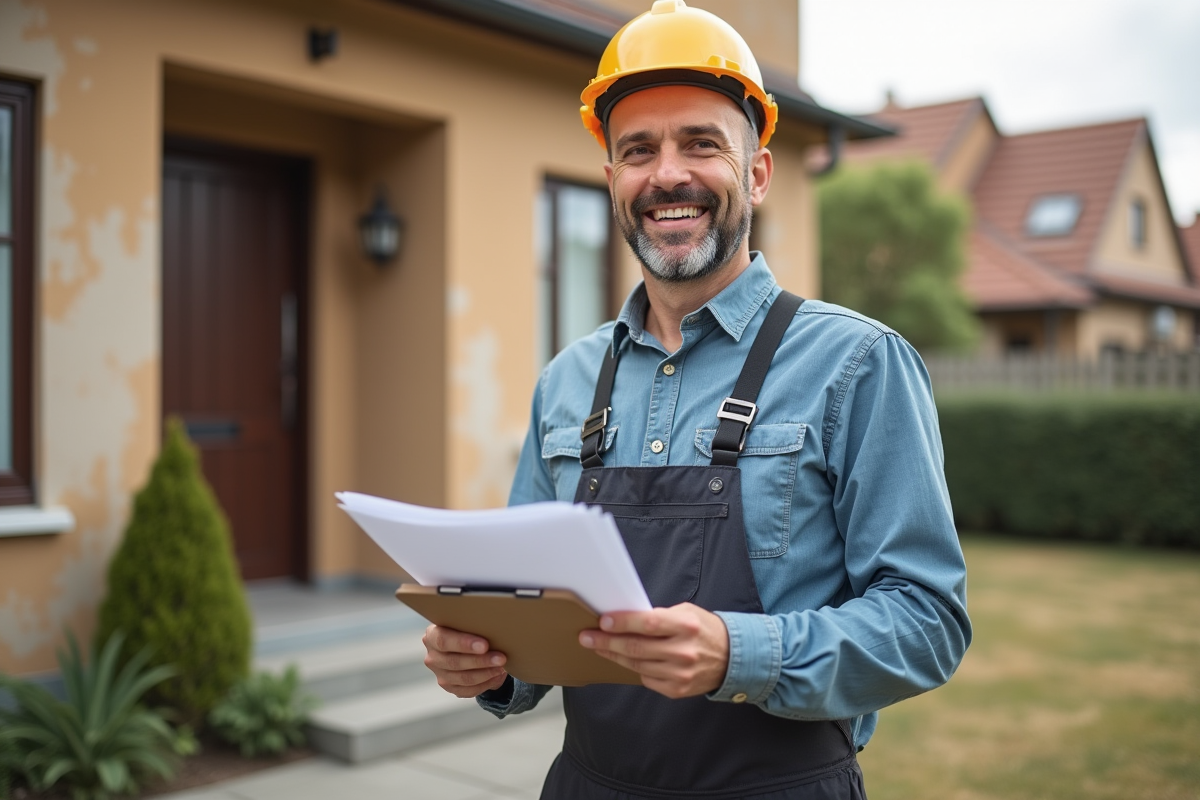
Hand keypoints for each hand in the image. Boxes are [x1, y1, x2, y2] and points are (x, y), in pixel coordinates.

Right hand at [421, 624, 508, 697]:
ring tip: (502, 667)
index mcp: (432, 636)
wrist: (465, 645)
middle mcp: (432, 657)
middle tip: (501, 658)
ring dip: (486, 673)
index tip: (485, 645)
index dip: (463, 644)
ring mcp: (440, 674)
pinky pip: (468, 690)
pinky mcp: (449, 687)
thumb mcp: (466, 623)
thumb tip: (494, 627)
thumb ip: (472, 624)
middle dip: (481, 661)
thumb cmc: (469, 629)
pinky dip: (486, 683)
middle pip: (455, 662)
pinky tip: (497, 675)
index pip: (443, 641)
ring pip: (464, 678)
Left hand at [578, 603, 728, 698]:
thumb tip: (625, 620)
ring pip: (636, 665)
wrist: (731, 658)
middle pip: (636, 647)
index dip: (622, 622)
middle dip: (607, 641)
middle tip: (586, 637)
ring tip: (598, 647)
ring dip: (614, 655)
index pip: (648, 623)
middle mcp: (683, 651)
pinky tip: (625, 659)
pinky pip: (646, 679)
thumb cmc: (704, 630)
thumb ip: (659, 616)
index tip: (603, 621)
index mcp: (685, 626)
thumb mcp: (686, 613)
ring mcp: (680, 673)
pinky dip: (634, 668)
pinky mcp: (677, 689)